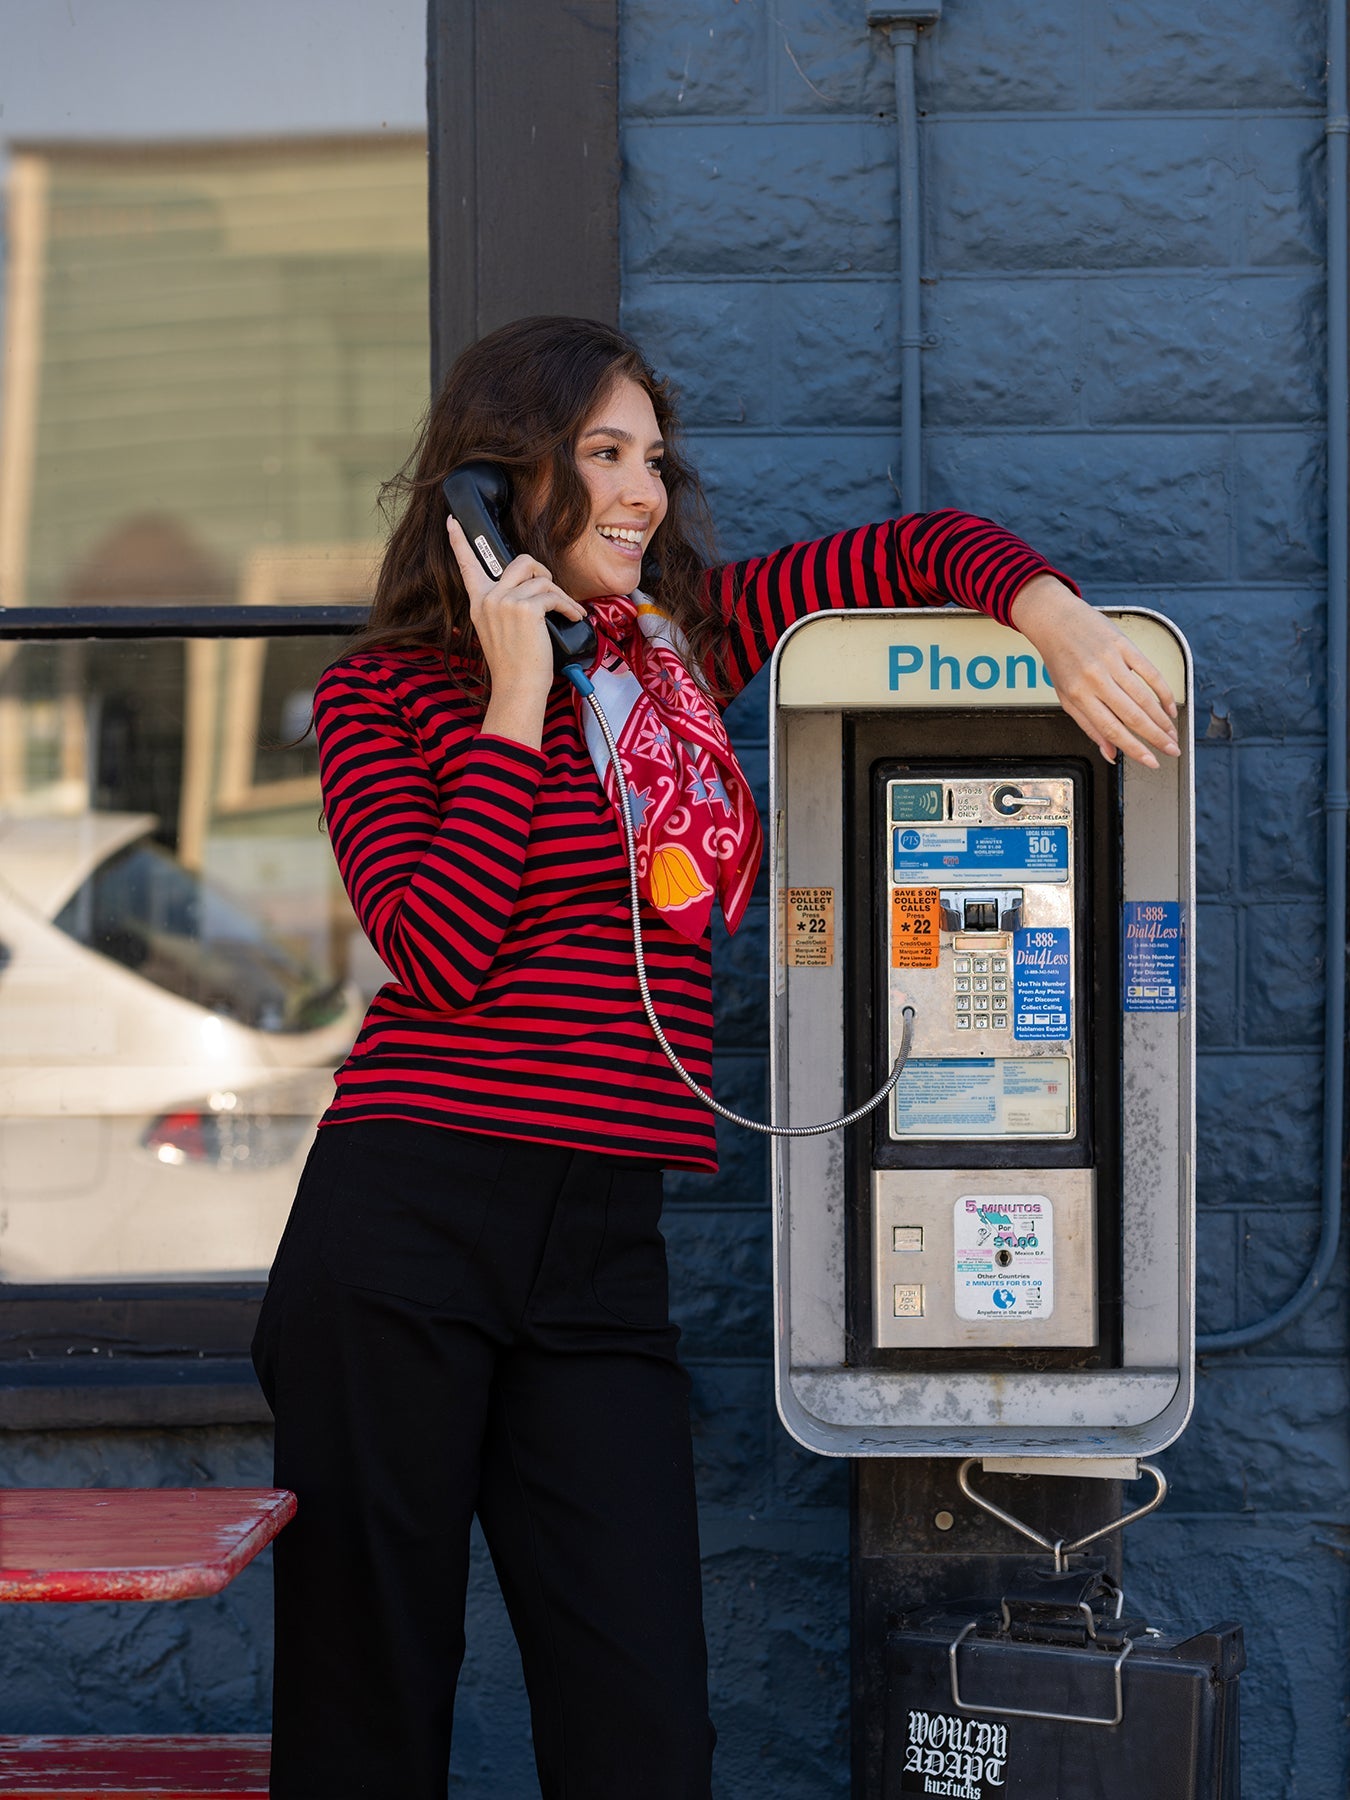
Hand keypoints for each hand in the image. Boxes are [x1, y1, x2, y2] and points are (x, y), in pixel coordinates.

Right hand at [446, 515, 587, 748]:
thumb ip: (504, 607)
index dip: (458, 542)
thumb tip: (529, 589)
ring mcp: (505, 602)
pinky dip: (568, 606)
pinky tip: (573, 617)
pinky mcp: (525, 609)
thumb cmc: (514, 665)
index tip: (452, 522)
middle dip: (543, 572)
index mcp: (478, 603)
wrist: (517, 688)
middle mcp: (488, 599)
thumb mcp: (498, 631)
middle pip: (521, 562)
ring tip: (566, 612)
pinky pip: (554, 595)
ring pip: (542, 579)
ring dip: (560, 594)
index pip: (466, 566)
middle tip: (551, 591)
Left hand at [1009, 575, 1180, 769]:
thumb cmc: (1060, 659)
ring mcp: (1112, 661)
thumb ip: (1089, 726)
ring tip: (1172, 734)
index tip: (1151, 762)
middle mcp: (1096, 679)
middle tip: (1172, 750)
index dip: (1134, 749)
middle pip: (1133, 715)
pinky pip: (1151, 672)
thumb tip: (1110, 753)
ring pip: (1145, 697)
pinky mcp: (1124, 645)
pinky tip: (1169, 708)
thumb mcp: (1065, 697)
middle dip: (1156, 737)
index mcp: (1079, 695)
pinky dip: (1163, 692)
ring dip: (1162, 719)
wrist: (1055, 619)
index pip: (1111, 729)